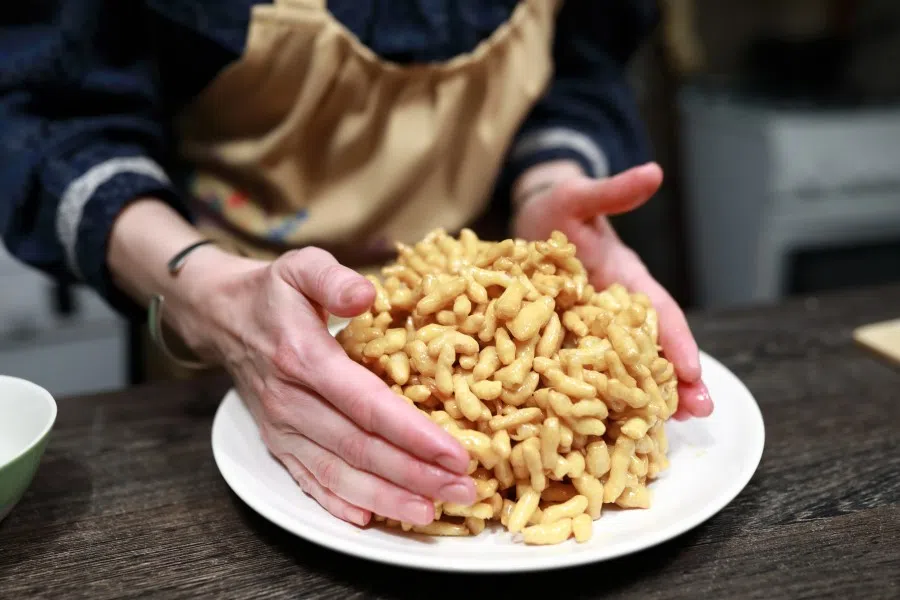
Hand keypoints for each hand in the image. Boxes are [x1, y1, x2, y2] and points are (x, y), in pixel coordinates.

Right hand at [178, 248, 475, 525]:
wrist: (220, 318)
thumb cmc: (273, 293)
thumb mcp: (301, 267)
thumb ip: (332, 278)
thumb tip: (366, 294)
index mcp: (303, 358)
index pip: (366, 404)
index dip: (413, 434)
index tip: (456, 454)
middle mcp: (291, 401)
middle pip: (359, 448)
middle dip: (415, 474)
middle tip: (463, 491)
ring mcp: (281, 428)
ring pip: (337, 473)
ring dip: (386, 498)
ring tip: (431, 513)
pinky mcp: (277, 444)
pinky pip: (308, 481)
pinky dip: (339, 504)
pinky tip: (370, 520)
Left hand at [513, 162, 711, 418]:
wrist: (530, 219)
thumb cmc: (557, 209)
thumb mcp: (579, 197)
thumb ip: (612, 192)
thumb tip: (653, 172)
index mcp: (627, 280)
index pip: (661, 313)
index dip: (678, 342)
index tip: (692, 372)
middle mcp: (616, 309)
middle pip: (651, 349)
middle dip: (675, 382)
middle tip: (696, 416)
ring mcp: (592, 327)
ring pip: (624, 367)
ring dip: (643, 395)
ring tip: (662, 431)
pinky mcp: (566, 338)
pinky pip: (585, 369)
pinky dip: (599, 394)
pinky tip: (601, 423)